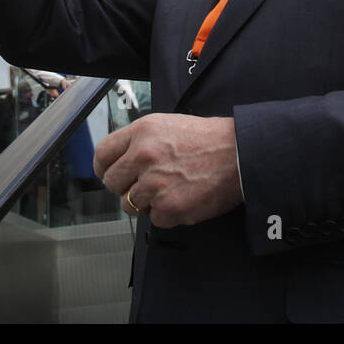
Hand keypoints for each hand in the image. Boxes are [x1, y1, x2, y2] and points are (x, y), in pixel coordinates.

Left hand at [94, 113, 242, 227]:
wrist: (240, 154)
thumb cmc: (208, 139)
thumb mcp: (167, 125)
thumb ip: (138, 141)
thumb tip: (119, 162)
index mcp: (141, 133)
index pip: (102, 155)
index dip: (103, 167)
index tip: (109, 173)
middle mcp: (143, 158)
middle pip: (112, 183)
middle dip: (126, 186)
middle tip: (146, 183)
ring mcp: (155, 185)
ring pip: (130, 205)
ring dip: (146, 201)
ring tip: (169, 189)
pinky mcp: (170, 208)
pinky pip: (154, 218)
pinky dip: (167, 213)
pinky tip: (183, 197)